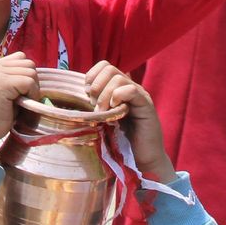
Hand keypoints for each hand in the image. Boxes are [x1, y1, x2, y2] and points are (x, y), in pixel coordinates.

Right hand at [0, 53, 38, 155]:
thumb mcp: (3, 90)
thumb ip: (14, 77)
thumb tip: (35, 72)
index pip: (20, 58)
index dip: (25, 75)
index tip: (20, 92)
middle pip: (28, 63)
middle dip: (31, 81)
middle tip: (24, 98)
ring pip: (31, 71)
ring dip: (33, 88)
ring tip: (23, 102)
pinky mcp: (2, 82)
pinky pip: (29, 81)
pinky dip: (32, 94)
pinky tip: (23, 105)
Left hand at [82, 60, 176, 186]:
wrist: (141, 159)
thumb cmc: (120, 141)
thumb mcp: (102, 118)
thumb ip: (94, 104)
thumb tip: (79, 94)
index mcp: (118, 88)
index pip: (104, 65)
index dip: (92, 76)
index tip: (86, 95)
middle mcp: (129, 87)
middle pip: (109, 68)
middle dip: (96, 85)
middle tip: (94, 105)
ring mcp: (139, 95)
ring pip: (118, 77)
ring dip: (105, 94)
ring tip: (103, 111)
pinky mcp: (146, 105)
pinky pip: (131, 90)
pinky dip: (118, 97)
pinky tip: (114, 110)